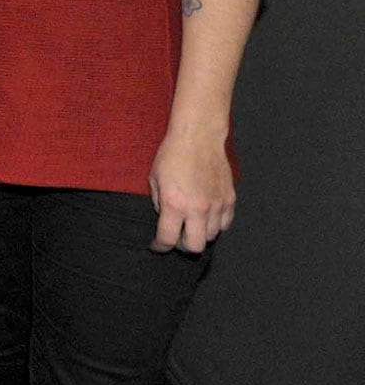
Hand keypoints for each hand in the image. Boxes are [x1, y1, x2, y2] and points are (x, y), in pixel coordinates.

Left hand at [148, 125, 234, 252]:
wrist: (198, 137)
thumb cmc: (172, 155)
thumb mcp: (154, 179)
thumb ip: (159, 203)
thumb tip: (165, 218)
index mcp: (175, 204)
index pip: (168, 239)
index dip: (160, 247)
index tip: (157, 246)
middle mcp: (198, 209)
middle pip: (195, 246)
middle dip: (182, 246)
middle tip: (176, 238)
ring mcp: (217, 205)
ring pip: (211, 236)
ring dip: (199, 235)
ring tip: (191, 225)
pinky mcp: (230, 199)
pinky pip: (225, 224)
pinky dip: (215, 225)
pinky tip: (206, 217)